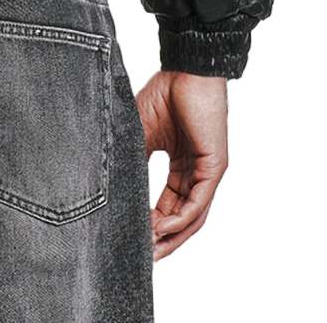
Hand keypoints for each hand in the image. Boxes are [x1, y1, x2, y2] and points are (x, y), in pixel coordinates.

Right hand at [135, 70, 228, 260]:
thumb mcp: (140, 134)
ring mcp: (207, 171)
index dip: (150, 224)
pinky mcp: (215, 166)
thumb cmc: (164, 94)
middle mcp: (196, 173)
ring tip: (150, 250)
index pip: (167, 205)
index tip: (132, 240)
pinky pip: (199, 202)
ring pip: (192, 216)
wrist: (185, 68)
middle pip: (181, 218)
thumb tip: (110, 187)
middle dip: (162, 240)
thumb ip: (132, 161)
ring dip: (172, 237)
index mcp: (181, 166)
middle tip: (141, 257)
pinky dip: (181, 219)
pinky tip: (162, 228)